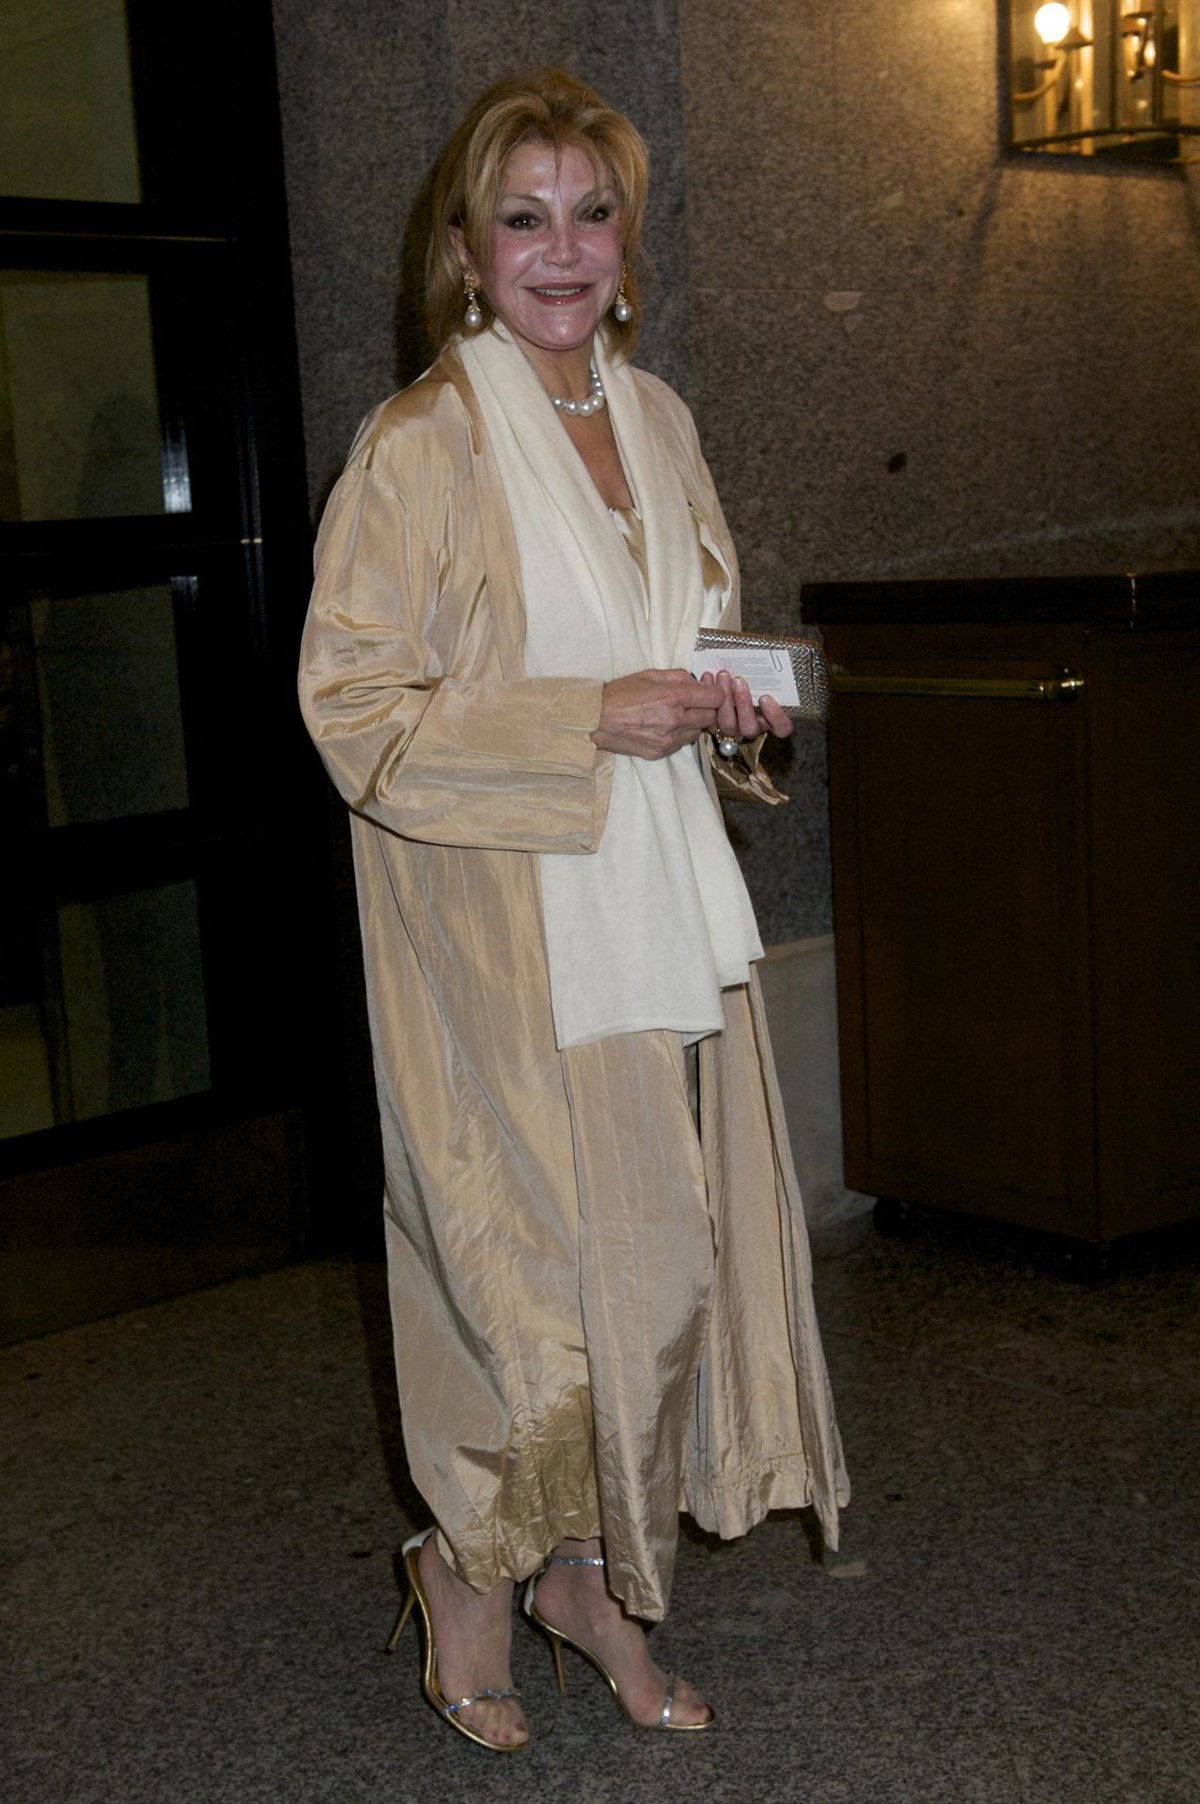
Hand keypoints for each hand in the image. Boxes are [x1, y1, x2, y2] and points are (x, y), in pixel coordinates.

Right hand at [592, 668, 721, 759]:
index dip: (716, 694)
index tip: (710, 693)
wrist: (596, 719)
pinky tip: (664, 727)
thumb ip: (680, 677)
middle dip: (706, 709)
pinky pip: (681, 744)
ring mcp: (668, 740)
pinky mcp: (661, 753)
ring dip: (693, 724)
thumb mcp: (651, 675)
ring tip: (675, 715)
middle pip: (710, 718)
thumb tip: (699, 683)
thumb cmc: (621, 694)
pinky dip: (679, 735)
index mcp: (674, 697)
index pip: (716, 699)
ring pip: (697, 733)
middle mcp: (675, 720)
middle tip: (693, 704)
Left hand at [701, 669, 793, 743]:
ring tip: (723, 675)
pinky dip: (708, 695)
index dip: (775, 717)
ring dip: (724, 699)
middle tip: (738, 680)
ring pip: (728, 724)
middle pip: (750, 727)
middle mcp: (754, 726)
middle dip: (743, 703)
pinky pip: (710, 717)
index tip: (766, 697)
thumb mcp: (768, 674)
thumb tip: (773, 655)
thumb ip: (772, 672)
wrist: (732, 676)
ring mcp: (733, 727)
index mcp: (773, 719)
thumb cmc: (757, 675)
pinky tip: (708, 676)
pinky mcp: (714, 723)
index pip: (781, 728)